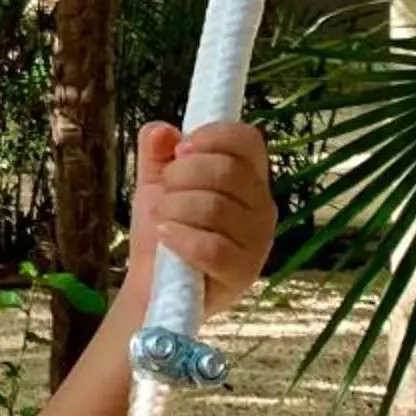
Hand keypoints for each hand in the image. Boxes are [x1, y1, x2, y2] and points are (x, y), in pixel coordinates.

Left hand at [121, 120, 275, 319]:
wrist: (152, 284)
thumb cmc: (164, 230)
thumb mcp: (155, 183)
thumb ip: (156, 153)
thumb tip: (159, 130)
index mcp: (249, 178)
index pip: (248, 140)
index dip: (211, 137)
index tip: (179, 151)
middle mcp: (262, 207)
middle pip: (226, 170)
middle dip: (180, 176)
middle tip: (165, 194)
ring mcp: (258, 242)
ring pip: (215, 207)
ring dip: (174, 209)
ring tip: (163, 220)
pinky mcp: (243, 273)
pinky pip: (211, 246)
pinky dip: (180, 238)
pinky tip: (166, 237)